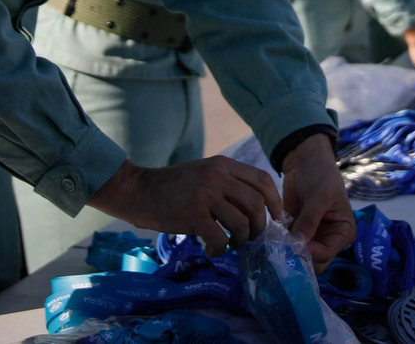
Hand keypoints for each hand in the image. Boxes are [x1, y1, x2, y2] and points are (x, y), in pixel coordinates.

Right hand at [88, 156, 283, 256]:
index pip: (262, 179)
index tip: (276, 218)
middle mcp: (218, 176)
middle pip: (256, 204)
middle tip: (251, 238)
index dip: (275, 201)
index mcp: (223, 164)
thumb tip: (257, 206)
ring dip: (242, 240)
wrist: (138, 190)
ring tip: (232, 245)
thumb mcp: (204, 172)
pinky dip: (220, 249)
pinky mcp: (193, 214)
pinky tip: (211, 250)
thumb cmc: (172, 186)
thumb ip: (228, 182)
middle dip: (260, 226)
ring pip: (242, 223)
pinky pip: (219, 238)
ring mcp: (206, 194)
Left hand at [281, 135, 356, 270]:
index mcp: (343, 232)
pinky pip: (289, 246)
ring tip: (275, 243)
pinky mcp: (297, 232)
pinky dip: (280, 244)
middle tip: (282, 248)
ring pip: (300, 257)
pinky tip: (271, 238)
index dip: (310, 253)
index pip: (327, 253)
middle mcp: (329, 239)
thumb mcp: (319, 196)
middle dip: (299, 257)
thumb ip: (309, 220)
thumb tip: (298, 244)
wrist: (305, 160)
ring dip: (288, 252)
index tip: (294, 244)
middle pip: (315, 261)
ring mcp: (312, 237)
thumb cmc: (321, 175)